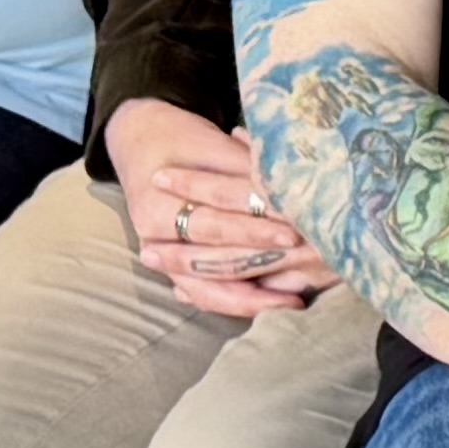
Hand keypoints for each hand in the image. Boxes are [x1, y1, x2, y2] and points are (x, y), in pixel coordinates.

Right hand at [110, 95, 319, 314]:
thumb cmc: (183, 139)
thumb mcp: (213, 145)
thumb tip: (294, 188)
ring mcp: (160, 252)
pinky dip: (233, 302)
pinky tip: (266, 308)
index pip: (218, 217)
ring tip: (292, 302)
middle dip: (263, 260)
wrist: (140, 142)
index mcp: (162, 199)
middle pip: (215, 255)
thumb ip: (248, 168)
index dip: (257, 224)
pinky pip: (203, 293)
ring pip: (207, 286)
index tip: (296, 228)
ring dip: (252, 298)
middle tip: (307, 266)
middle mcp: (156, 232)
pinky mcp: (172, 266)